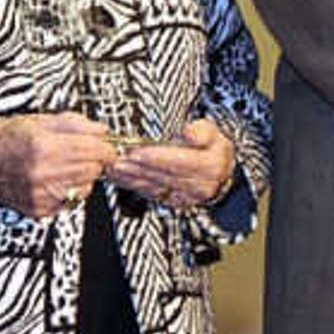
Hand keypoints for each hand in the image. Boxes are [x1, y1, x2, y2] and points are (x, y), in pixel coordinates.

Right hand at [0, 112, 125, 216]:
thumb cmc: (5, 141)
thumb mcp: (37, 121)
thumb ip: (74, 124)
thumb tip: (102, 131)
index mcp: (44, 146)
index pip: (96, 150)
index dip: (106, 147)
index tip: (105, 146)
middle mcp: (43, 172)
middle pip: (94, 169)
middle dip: (94, 160)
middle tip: (84, 154)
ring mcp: (41, 193)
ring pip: (87, 186)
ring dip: (83, 176)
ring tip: (65, 166)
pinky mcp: (40, 209)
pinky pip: (72, 201)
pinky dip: (70, 190)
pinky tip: (55, 180)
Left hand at [107, 118, 237, 208]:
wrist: (218, 169)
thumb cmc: (211, 147)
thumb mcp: (212, 131)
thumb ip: (201, 131)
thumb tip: (190, 133)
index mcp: (211, 166)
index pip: (181, 162)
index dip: (158, 157)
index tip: (138, 151)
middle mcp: (200, 186)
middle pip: (165, 176)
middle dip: (140, 168)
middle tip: (120, 159)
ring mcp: (186, 197)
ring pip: (155, 186)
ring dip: (133, 178)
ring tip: (116, 167)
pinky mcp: (174, 202)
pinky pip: (151, 193)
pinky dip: (133, 185)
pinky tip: (121, 177)